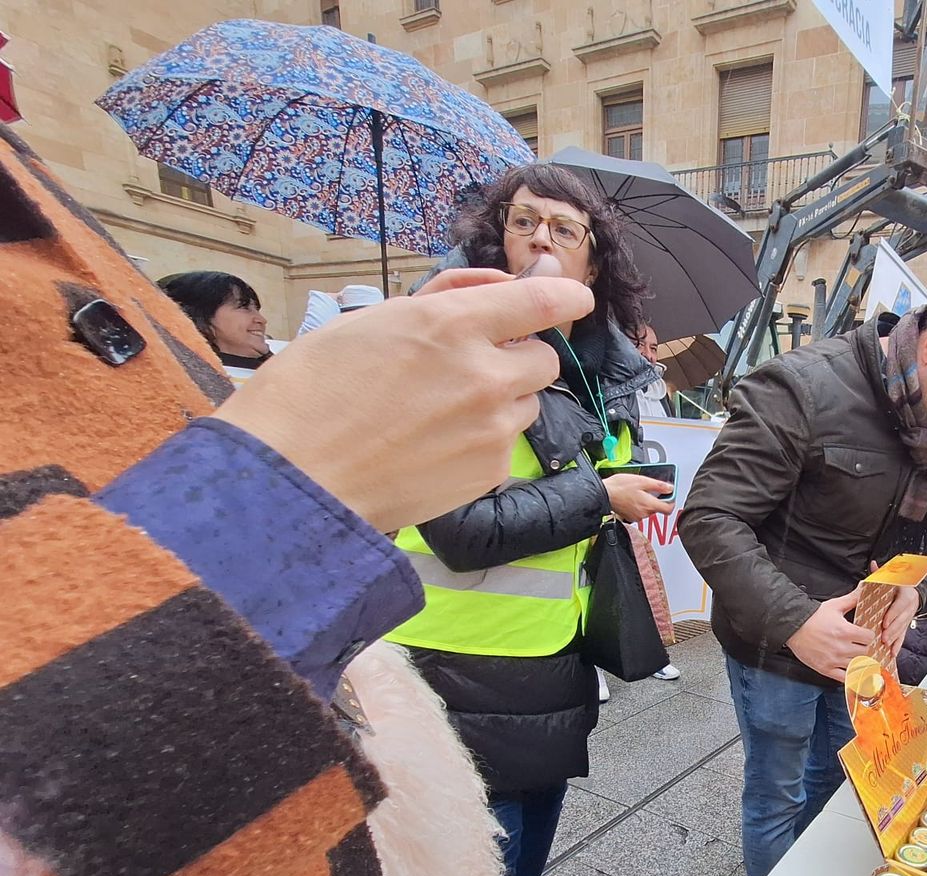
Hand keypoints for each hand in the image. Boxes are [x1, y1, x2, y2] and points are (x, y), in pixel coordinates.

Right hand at [216, 270, 592, 531]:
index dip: (565, 295)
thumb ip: (449, 297)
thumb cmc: (314, 391)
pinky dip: (484, 440)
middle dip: (518, 356)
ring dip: (501, 399)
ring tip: (439, 412)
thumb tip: (508, 285)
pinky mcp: (490, 470)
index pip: (542, 300)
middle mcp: (483, 373)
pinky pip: (506, 443)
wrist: (293, 479)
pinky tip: (434, 445)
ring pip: (527, 402)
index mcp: (450, 324)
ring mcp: (492, 426)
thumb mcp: (371, 320)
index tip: (573, 295)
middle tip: (470, 365)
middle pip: (544, 358)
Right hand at [603, 472, 673, 522]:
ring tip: (637, 491)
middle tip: (648, 488)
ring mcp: (636, 516)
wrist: (603, 493)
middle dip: (655, 499)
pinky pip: (639, 511)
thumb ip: (658, 485)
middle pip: (657, 508)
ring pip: (647, 509)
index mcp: (649, 505)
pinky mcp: (629, 517)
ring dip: (645, 501)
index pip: (668, 509)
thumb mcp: (642, 481)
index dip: (671, 502)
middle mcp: (644, 514)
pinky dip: (638, 504)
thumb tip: (670, 488)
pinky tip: (631, 497)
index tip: (670, 496)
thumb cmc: (619, 486)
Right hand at [786, 585, 873, 681]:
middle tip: (862, 645)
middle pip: (865, 652)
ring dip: (860, 661)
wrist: (792, 627)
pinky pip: (844, 678)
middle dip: (866, 648)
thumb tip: (864, 587)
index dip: (869, 635)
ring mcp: (833, 660)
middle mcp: (841, 647)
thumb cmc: (812, 617)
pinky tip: (852, 671)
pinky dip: (850, 675)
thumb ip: (852, 599)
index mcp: (845, 631)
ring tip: (859, 657)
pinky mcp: (825, 669)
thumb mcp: (834, 605)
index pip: (869, 637)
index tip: (866, 634)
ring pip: (857, 665)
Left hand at [881, 584, 920, 658]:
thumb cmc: (893, 584)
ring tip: (885, 644)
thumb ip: (879, 577)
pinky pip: (903, 636)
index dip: (893, 614)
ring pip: (903, 629)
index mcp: (905, 592)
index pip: (901, 604)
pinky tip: (892, 653)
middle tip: (884, 638)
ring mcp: (909, 615)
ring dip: (894, 638)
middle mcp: (909, 604)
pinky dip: (897, 645)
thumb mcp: (887, 579)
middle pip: (902, 619)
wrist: (906, 586)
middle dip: (893, 630)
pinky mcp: (906, 624)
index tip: (885, 623)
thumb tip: (869, 574)